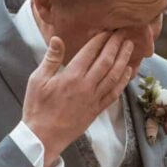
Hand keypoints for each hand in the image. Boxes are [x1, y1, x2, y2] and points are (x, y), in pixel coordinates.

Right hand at [22, 31, 134, 166]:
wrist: (43, 137)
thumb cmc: (37, 108)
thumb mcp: (38, 80)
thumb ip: (51, 59)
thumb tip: (58, 39)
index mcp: (71, 76)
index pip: (90, 52)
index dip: (100, 39)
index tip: (107, 29)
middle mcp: (86, 86)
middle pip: (106, 61)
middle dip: (116, 44)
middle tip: (123, 32)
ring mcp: (94, 99)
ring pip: (114, 76)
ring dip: (123, 59)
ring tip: (129, 46)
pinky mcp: (97, 110)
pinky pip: (114, 94)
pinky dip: (123, 81)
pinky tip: (128, 72)